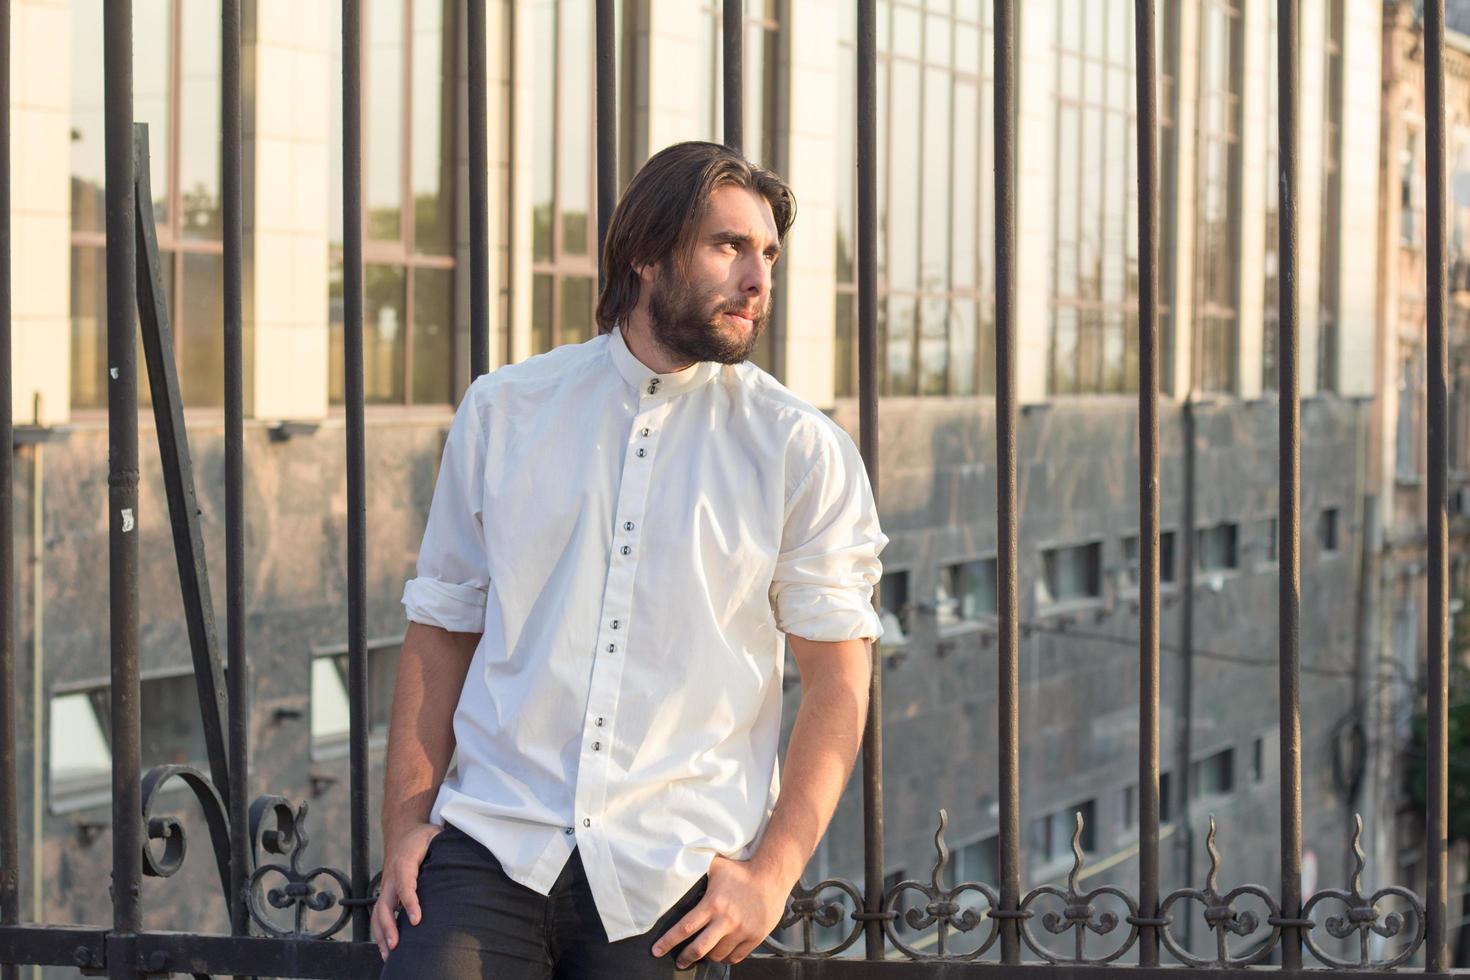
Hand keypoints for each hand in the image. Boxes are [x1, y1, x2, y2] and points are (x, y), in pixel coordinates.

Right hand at [371, 822, 442, 960]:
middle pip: (384, 904)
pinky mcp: (386, 894)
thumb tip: (466, 858)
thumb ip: (445, 845)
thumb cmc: (422, 837)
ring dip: (382, 934)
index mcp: (404, 862)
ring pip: (378, 913)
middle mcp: (391, 877)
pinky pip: (379, 915)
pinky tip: (388, 948)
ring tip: (390, 954)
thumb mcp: (435, 835)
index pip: (405, 884)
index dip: (409, 902)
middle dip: (389, 926)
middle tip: (397, 945)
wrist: (402, 832)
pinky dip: (381, 932)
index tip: (417, 920)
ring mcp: (386, 886)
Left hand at [650, 854, 790, 967]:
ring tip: (704, 952)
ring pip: (717, 955)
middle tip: (679, 961)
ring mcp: (741, 931)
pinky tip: (722, 953)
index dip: (668, 941)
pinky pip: (736, 957)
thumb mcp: (717, 866)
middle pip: (699, 948)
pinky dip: (726, 958)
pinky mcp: (754, 938)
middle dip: (685, 957)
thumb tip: (679, 861)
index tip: (656, 950)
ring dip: (708, 956)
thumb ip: (698, 868)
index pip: (685, 927)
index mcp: (712, 904)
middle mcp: (726, 920)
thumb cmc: (743, 871)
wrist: (772, 876)